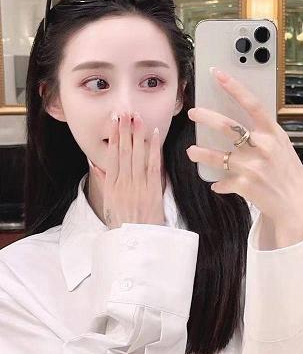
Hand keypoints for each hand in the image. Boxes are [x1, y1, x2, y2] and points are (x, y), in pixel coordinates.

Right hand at [90, 111, 165, 228]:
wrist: (136, 241)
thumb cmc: (123, 223)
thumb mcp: (108, 203)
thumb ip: (104, 182)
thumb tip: (96, 164)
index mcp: (112, 186)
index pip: (112, 156)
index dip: (114, 137)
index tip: (114, 122)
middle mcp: (124, 183)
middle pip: (124, 152)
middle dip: (125, 131)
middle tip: (125, 112)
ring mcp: (139, 186)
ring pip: (137, 155)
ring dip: (137, 135)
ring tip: (137, 118)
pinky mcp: (153, 190)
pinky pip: (153, 166)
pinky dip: (153, 149)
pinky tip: (154, 135)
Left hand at [186, 69, 302, 226]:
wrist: (296, 205)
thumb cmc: (288, 173)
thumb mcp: (282, 147)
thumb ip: (263, 134)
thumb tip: (238, 121)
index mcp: (273, 133)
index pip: (251, 104)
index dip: (233, 87)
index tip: (218, 74)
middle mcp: (262, 147)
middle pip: (227, 126)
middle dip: (206, 117)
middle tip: (193, 112)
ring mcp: (252, 167)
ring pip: (218, 156)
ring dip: (201, 153)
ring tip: (192, 151)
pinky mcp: (244, 185)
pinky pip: (222, 181)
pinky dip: (219, 183)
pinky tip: (217, 183)